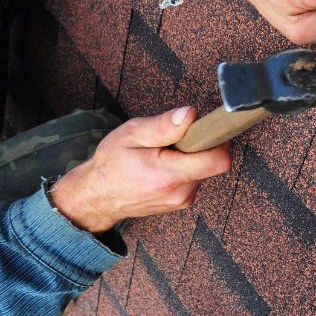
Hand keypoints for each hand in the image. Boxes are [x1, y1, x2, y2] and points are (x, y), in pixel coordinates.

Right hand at [50, 107, 230, 232]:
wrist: (96, 197)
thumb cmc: (111, 163)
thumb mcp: (132, 134)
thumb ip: (164, 125)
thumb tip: (190, 114)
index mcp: (170, 175)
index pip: (218, 160)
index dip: (219, 139)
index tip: (207, 127)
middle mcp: (181, 192)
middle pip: (214, 162)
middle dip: (201, 144)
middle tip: (175, 138)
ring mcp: (183, 199)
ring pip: (205, 168)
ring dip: (192, 155)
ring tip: (164, 152)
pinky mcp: (182, 201)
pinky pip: (196, 177)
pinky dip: (186, 166)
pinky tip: (165, 163)